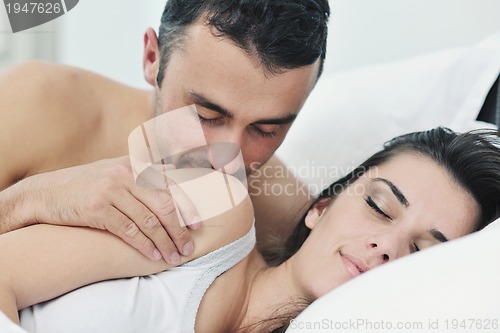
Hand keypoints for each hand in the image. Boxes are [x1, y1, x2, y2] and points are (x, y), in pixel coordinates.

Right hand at [22, 156, 199, 263]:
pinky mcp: (97, 208)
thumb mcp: (113, 168)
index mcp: (132, 164)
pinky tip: (153, 255)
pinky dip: (144, 245)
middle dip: (179, 228)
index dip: (186, 205)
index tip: (197, 224)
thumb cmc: (84, 184)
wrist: (44, 193)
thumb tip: (173, 169)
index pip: (169, 184)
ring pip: (148, 220)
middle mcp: (125, 174)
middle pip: (163, 203)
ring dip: (164, 242)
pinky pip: (128, 230)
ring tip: (174, 257)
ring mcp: (111, 190)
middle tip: (188, 247)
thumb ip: (142, 169)